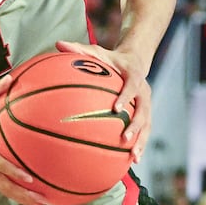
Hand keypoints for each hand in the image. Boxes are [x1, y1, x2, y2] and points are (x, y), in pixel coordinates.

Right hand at [0, 75, 48, 204]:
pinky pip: (2, 184)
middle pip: (3, 185)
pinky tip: (32, 194)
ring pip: (3, 189)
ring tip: (42, 204)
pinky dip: (16, 191)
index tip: (29, 179)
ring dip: (22, 198)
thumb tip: (11, 78)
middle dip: (23, 195)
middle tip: (43, 202)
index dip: (13, 172)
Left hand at [55, 40, 150, 159]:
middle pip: (144, 110)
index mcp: (134, 76)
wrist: (136, 60)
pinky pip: (146, 131)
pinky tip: (133, 161)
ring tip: (134, 157)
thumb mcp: (97, 52)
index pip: (131, 86)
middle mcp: (144, 91)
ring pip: (148, 124)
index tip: (116, 109)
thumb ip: (78, 49)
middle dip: (136, 125)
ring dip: (142, 141)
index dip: (125, 97)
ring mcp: (147, 104)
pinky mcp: (147, 113)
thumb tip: (57, 43)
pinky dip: (140, 144)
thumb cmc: (111, 59)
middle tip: (125, 138)